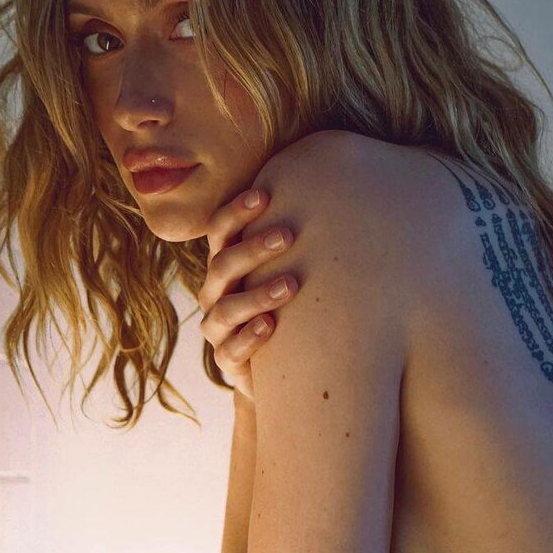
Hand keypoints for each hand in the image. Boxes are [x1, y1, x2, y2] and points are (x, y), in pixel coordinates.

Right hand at [198, 187, 299, 400]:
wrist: (280, 362)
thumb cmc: (289, 303)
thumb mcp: (288, 268)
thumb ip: (295, 240)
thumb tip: (336, 189)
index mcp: (226, 264)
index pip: (220, 231)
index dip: (236, 212)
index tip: (265, 195)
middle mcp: (216, 292)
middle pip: (222, 265)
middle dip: (253, 249)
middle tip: (287, 235)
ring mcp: (218, 328)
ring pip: (226, 308)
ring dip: (258, 294)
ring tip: (291, 285)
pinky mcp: (226, 360)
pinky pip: (231, 350)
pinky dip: (249, 337)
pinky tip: (270, 326)